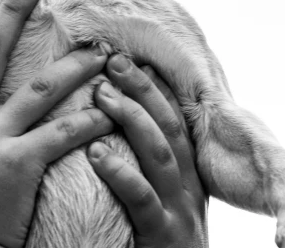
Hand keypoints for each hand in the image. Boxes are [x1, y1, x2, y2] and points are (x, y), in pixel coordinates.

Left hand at [88, 56, 207, 247]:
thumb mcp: (157, 200)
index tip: (132, 56)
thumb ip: (144, 167)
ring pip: (159, 152)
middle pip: (168, 125)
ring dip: (131, 117)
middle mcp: (188, 187)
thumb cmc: (155, 245)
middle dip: (142, 89)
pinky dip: (120, 172)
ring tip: (101, 93)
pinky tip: (96, 153)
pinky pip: (141, 199)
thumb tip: (106, 129)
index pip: (172, 119)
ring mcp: (179, 212)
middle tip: (112, 59)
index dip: (154, 86)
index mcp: (185, 175)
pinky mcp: (163, 237)